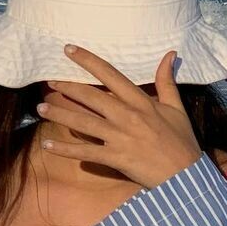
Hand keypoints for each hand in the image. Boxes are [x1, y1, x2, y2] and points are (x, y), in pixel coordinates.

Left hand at [37, 45, 202, 188]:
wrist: (186, 175)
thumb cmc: (182, 142)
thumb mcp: (176, 108)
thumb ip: (166, 81)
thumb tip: (169, 54)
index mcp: (141, 101)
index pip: (110, 74)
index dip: (87, 60)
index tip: (68, 50)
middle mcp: (127, 116)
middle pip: (90, 96)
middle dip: (67, 88)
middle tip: (49, 82)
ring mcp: (120, 137)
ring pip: (83, 122)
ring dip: (59, 115)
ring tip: (40, 109)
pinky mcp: (116, 158)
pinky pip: (85, 152)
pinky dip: (65, 150)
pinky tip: (47, 146)